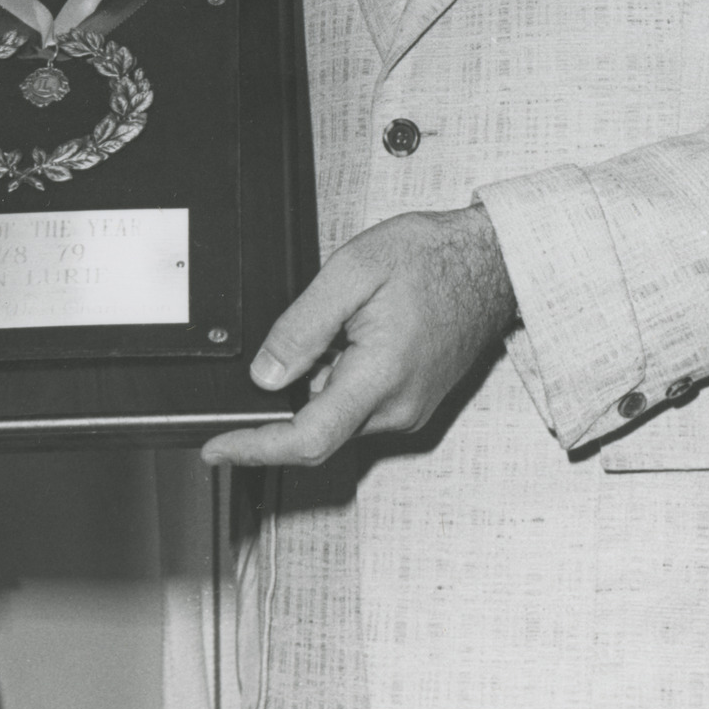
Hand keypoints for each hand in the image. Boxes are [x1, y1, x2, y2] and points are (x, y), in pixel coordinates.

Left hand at [203, 207, 517, 468]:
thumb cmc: (435, 259)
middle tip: (313, 331)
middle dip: (291, 390)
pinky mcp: (412, 404)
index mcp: (381, 377)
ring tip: (347, 321)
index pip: (307, 438)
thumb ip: (303, 327)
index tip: (216, 448)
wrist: (492, 262)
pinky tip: (360, 335)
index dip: (253, 449)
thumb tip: (265, 375)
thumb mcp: (354, 271)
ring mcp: (408, 410)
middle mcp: (397, 407)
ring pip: (336, 415)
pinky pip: (358, 405)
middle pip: (316, 429)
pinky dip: (341, 378)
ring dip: (319, 378)